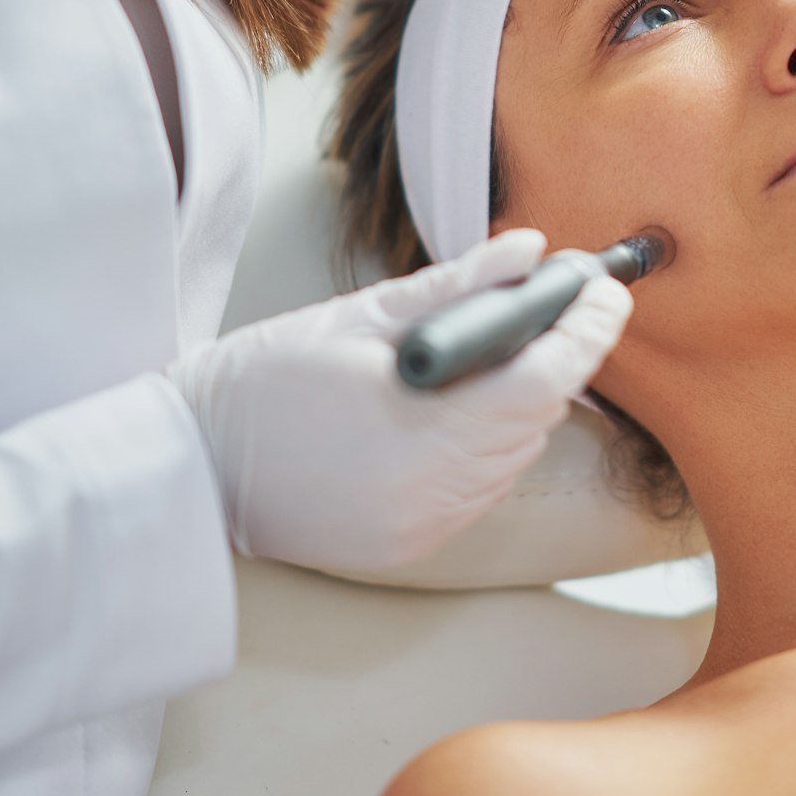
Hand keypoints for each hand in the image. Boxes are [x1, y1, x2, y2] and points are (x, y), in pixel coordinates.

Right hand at [168, 229, 632, 574]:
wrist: (190, 470)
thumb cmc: (262, 383)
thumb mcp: (358, 317)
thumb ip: (454, 287)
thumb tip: (527, 251)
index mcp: (422, 429)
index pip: (544, 379)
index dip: (588, 330)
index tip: (605, 288)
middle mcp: (436, 491)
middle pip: (539, 418)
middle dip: (564, 357)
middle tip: (570, 302)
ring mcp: (426, 525)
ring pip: (518, 455)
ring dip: (528, 402)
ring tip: (514, 348)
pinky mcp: (413, 544)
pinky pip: (483, 486)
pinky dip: (492, 443)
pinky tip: (468, 407)